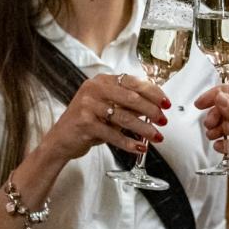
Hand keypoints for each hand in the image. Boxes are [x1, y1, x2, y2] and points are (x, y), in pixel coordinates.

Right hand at [39, 73, 171, 161]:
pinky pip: (113, 134)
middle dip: (152, 111)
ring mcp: (88, 105)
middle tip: (163, 121)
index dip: (153, 93)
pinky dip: (129, 142)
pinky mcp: (85, 124)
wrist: (61, 139)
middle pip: (131, 98)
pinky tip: (140, 148)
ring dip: (144, 129)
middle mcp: (94, 89)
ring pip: (124, 117)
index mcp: (103, 80)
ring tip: (156, 137)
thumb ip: (128, 103)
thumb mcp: (108, 107)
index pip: (134, 82)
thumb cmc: (89, 121)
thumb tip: (157, 106)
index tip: (166, 103)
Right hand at [195, 82, 228, 154]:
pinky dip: (225, 144)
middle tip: (209, 123)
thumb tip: (220, 97)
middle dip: (213, 117)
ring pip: (228, 126)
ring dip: (216, 130)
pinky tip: (219, 145)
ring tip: (212, 134)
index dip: (211, 96)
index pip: (227, 90)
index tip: (199, 104)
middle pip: (225, 109)